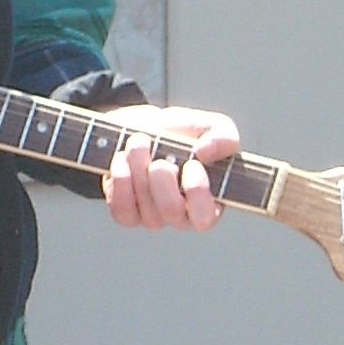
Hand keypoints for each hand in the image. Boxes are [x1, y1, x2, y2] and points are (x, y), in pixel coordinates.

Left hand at [103, 104, 238, 232]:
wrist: (142, 128)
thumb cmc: (181, 133)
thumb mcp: (211, 126)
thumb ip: (223, 137)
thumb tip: (205, 153)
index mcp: (209, 201)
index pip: (205, 218)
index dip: (197, 193)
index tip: (191, 164)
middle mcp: (181, 215)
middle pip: (171, 211)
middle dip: (161, 178)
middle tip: (158, 154)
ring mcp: (152, 217)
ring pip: (145, 208)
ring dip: (139, 170)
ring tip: (138, 143)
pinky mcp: (127, 213)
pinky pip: (121, 210)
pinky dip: (121, 181)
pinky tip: (122, 160)